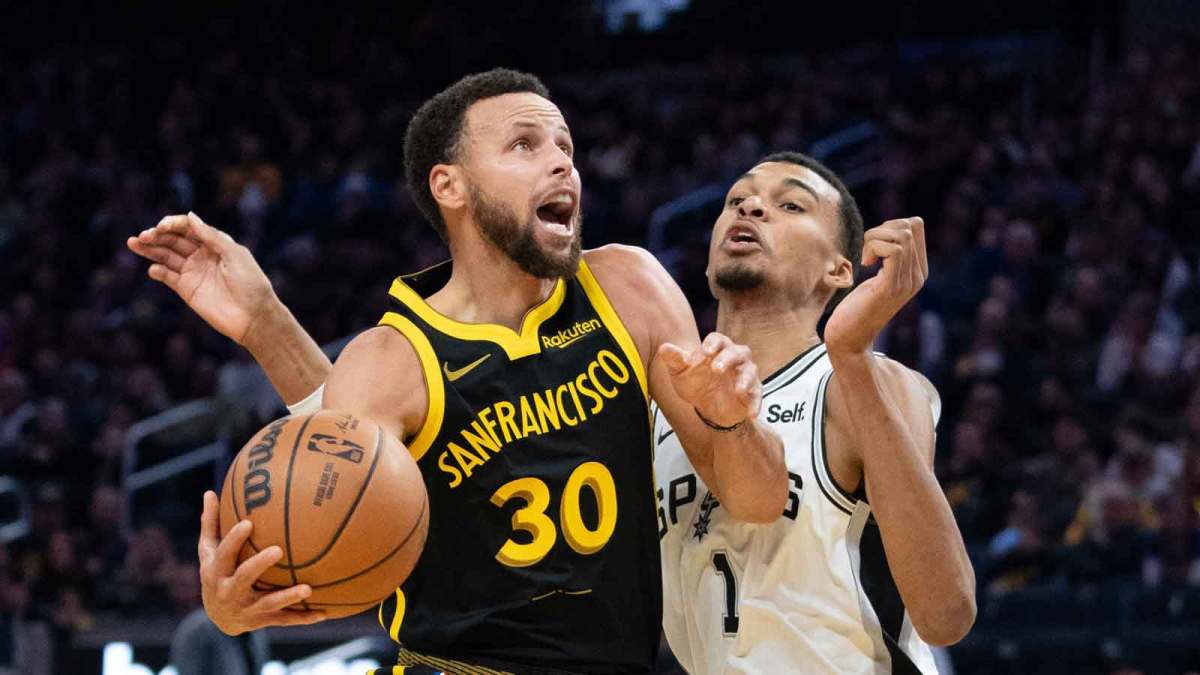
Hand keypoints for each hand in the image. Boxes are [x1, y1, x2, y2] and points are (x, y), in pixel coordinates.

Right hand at [127, 213, 275, 345]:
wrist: (254, 316)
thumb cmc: (250, 283)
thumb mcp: (234, 255)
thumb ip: (211, 236)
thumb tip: (190, 216)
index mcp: (215, 243)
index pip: (189, 228)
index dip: (174, 224)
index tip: (162, 226)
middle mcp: (201, 255)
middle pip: (174, 240)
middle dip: (157, 235)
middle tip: (144, 235)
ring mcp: (193, 271)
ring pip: (166, 255)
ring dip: (150, 249)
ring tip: (134, 243)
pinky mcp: (186, 289)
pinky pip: (167, 276)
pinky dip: (157, 271)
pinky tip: (154, 269)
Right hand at [197, 491, 324, 634]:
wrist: (218, 617)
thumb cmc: (217, 572)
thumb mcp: (209, 551)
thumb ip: (211, 524)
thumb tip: (210, 491)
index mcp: (216, 572)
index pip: (224, 553)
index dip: (234, 539)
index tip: (249, 523)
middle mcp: (229, 592)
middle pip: (243, 578)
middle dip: (259, 565)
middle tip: (278, 550)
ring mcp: (247, 609)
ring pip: (268, 604)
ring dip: (288, 597)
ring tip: (308, 589)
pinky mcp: (262, 620)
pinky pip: (285, 620)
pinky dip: (304, 617)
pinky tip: (324, 612)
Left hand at [658, 333, 761, 427]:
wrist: (707, 408)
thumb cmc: (696, 383)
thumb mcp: (681, 373)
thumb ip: (674, 360)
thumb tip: (663, 348)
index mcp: (717, 349)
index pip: (719, 339)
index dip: (713, 343)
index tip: (705, 351)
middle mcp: (735, 359)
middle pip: (738, 352)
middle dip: (728, 359)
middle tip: (716, 369)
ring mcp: (745, 375)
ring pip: (751, 371)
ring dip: (745, 379)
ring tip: (738, 390)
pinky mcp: (752, 393)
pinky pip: (757, 396)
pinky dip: (755, 404)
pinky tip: (751, 413)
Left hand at [825, 217, 927, 355]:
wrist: (850, 339)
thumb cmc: (858, 307)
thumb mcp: (879, 277)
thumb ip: (889, 257)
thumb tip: (890, 228)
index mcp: (917, 271)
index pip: (915, 225)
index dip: (889, 225)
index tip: (874, 247)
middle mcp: (918, 276)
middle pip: (909, 226)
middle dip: (881, 229)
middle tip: (868, 251)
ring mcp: (907, 281)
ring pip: (901, 235)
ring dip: (875, 238)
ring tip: (866, 258)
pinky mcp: (891, 286)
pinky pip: (893, 250)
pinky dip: (873, 247)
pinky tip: (865, 264)